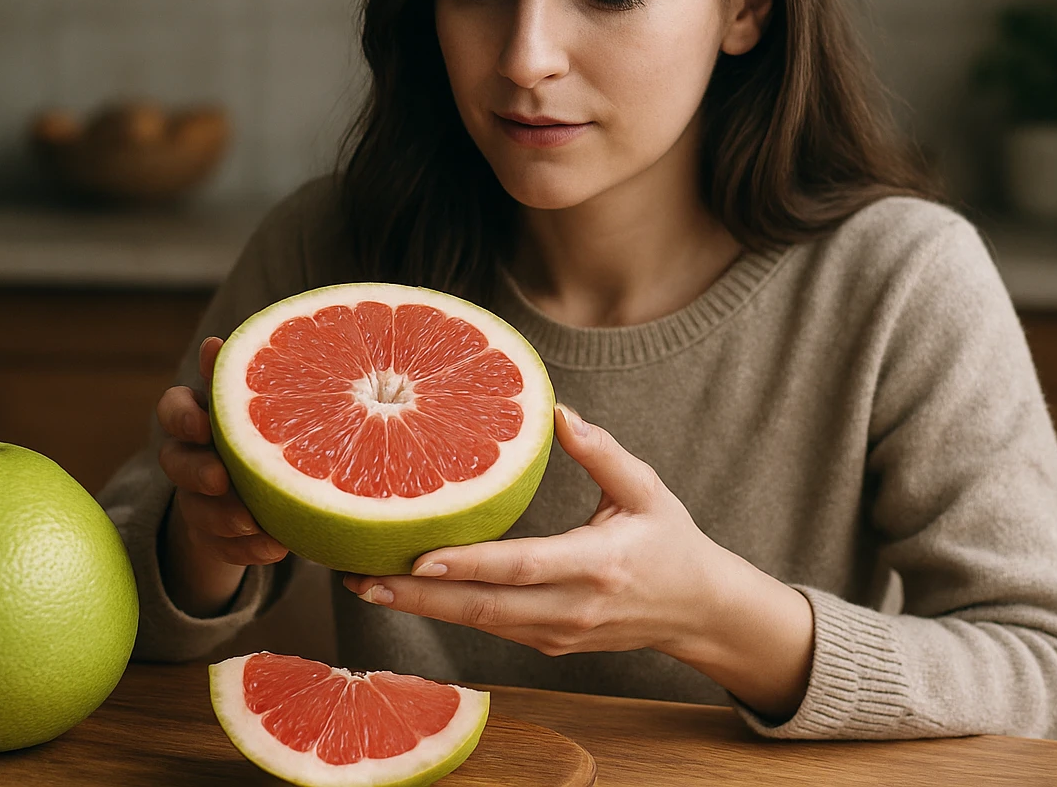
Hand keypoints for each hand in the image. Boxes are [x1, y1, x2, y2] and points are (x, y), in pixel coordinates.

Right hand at [156, 336, 288, 615]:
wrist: (264, 483)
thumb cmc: (271, 425)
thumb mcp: (270, 398)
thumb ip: (251, 372)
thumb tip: (216, 340)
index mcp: (201, 415)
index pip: (174, 407)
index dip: (182, 416)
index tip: (203, 424)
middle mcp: (190, 454)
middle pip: (174, 461)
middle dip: (195, 470)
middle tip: (221, 477)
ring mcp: (197, 498)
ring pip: (195, 509)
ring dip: (222, 516)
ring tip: (254, 521)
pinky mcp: (213, 535)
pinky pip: (221, 547)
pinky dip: (246, 549)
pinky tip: (275, 546)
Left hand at [342, 404, 813, 718]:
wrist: (697, 611)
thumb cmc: (670, 543)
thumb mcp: (646, 490)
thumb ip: (603, 453)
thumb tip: (557, 412)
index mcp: (597, 564)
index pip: (522, 568)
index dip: (469, 565)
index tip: (418, 558)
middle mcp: (572, 608)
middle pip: (483, 608)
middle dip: (416, 597)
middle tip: (358, 577)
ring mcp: (557, 633)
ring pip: (479, 624)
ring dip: (420, 607)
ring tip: (365, 582)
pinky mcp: (548, 644)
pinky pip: (490, 627)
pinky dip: (447, 611)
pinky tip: (409, 592)